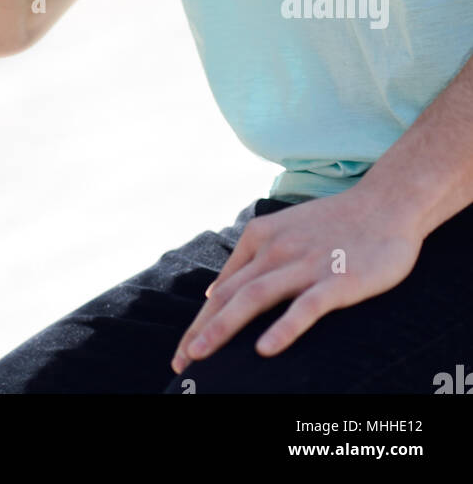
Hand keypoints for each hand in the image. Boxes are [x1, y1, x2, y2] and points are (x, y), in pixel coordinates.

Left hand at [170, 187, 421, 373]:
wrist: (386, 203)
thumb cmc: (334, 223)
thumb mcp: (281, 231)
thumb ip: (247, 259)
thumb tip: (212, 292)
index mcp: (259, 237)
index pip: (222, 289)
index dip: (199, 322)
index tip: (181, 354)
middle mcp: (276, 249)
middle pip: (230, 296)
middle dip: (201, 331)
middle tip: (180, 362)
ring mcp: (306, 264)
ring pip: (255, 298)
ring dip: (224, 327)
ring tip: (201, 354)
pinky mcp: (336, 279)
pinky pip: (305, 307)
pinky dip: (283, 327)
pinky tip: (265, 348)